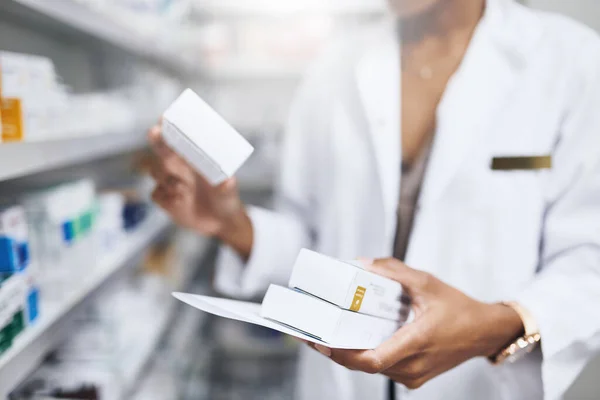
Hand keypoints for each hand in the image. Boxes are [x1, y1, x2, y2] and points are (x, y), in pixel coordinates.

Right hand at [147, 124, 252, 258]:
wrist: (219, 222)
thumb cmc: (225, 198)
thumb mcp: (229, 192)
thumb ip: (226, 186)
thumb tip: (227, 181)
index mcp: (193, 158)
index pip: (178, 138)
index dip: (169, 126)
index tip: (164, 117)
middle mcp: (179, 166)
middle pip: (161, 149)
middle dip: (158, 140)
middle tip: (155, 131)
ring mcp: (169, 181)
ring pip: (156, 171)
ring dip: (167, 177)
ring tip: (185, 189)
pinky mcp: (164, 198)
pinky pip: (156, 194)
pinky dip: (166, 198)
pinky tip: (181, 203)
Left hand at [311, 258, 523, 388]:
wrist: (485, 332)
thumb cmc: (459, 308)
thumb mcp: (426, 282)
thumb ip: (393, 271)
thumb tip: (362, 263)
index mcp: (416, 342)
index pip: (371, 360)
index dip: (342, 354)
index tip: (320, 342)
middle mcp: (414, 366)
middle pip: (365, 365)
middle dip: (337, 351)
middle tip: (313, 334)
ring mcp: (414, 375)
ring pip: (373, 368)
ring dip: (350, 354)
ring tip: (329, 334)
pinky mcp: (414, 377)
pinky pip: (384, 368)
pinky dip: (366, 356)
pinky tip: (354, 339)